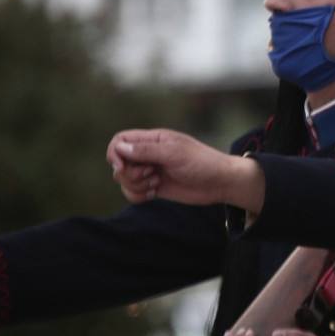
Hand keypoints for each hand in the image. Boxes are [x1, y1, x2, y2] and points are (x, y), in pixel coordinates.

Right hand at [107, 128, 264, 210]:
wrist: (220, 183)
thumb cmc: (202, 163)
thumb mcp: (174, 153)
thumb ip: (146, 150)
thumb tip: (119, 148)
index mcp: (153, 139)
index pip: (120, 140)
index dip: (114, 152)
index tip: (121, 166)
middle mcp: (149, 154)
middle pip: (119, 162)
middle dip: (129, 173)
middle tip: (152, 174)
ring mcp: (150, 171)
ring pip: (124, 179)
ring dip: (136, 185)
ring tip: (157, 183)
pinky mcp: (153, 186)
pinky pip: (132, 193)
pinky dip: (138, 195)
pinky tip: (155, 193)